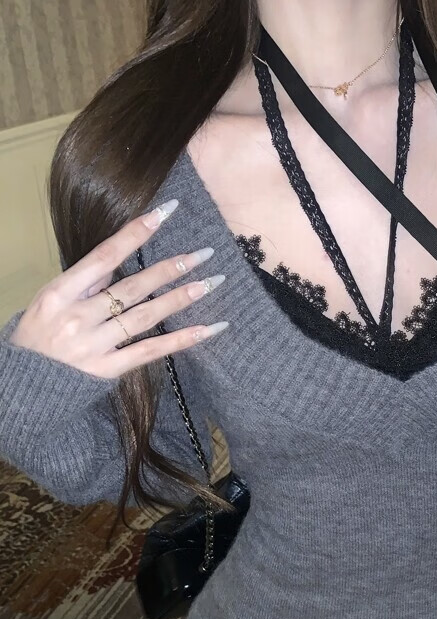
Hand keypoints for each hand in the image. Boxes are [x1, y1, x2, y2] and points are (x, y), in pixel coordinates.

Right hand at [9, 199, 229, 377]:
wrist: (23, 387)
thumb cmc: (38, 337)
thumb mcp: (50, 301)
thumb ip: (85, 281)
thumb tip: (118, 258)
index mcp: (60, 292)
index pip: (104, 256)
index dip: (136, 233)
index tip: (166, 213)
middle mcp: (78, 316)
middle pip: (133, 286)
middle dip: (171, 268)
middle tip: (205, 253)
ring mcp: (94, 345)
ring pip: (146, 316)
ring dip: (182, 298)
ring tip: (212, 283)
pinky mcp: (107, 370)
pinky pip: (150, 351)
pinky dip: (180, 340)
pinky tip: (206, 329)